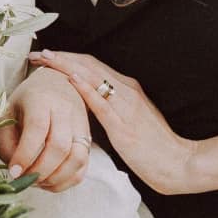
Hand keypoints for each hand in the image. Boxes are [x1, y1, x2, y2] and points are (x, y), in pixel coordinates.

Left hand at [0, 66, 93, 191]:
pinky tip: (50, 182)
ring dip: (56, 179)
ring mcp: (81, 125)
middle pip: (59, 147)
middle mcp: (66, 111)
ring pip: (76, 159)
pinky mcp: (89, 139)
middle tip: (24, 180)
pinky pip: (83, 167)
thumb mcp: (9, 112)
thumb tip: (14, 169)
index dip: (25, 154)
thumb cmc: (28, 101)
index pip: (37, 129)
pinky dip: (67, 180)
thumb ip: (6, 140)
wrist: (58, 84)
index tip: (14, 172)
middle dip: (40, 171)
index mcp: (41, 99)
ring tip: (37, 182)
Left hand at [29, 51, 200, 194]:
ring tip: (45, 59)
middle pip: (89, 65)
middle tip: (37, 54)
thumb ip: (112, 108)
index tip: (47, 56)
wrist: (179, 163)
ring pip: (92, 77)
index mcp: (128, 90)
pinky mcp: (124, 126)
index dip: (69, 58)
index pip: (93, 66)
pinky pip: (101, 102)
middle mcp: (127, 92)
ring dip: (66, 66)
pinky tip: (69, 78)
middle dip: (61, 57)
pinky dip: (84, 88)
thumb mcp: (131, 120)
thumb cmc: (154, 147)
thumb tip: (89, 104)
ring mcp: (126, 107)